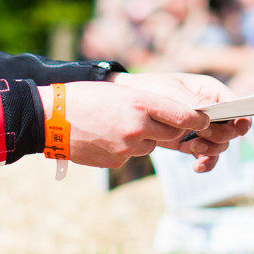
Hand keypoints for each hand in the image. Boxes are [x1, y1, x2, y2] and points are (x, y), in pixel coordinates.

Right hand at [48, 79, 244, 172]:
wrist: (49, 118)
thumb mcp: (120, 92)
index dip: (198, 121)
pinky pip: (130, 156)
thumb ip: (148, 104)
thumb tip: (178, 118)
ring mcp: (127, 147)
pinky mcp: (116, 162)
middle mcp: (139, 126)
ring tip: (117, 126)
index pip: (186, 117)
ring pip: (150, 146)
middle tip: (156, 121)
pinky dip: (124, 149)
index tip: (204, 120)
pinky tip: (104, 138)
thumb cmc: (85, 98)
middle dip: (170, 130)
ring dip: (143, 139)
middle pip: (173, 135)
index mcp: (142, 102)